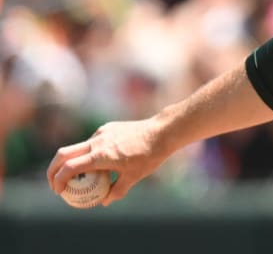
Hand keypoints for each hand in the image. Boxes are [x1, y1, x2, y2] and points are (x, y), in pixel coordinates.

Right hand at [46, 117, 169, 206]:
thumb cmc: (150, 156)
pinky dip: (87, 153)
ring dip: (70, 161)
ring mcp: (101, 133)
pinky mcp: (107, 128)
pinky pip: (91, 142)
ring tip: (76, 176)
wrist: (162, 131)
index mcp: (101, 155)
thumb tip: (103, 201)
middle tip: (54, 184)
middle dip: (53, 169)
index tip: (59, 191)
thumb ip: (117, 191)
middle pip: (63, 154)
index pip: (70, 168)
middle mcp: (97, 142)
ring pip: (76, 147)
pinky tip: (98, 163)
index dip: (58, 180)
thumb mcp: (134, 177)